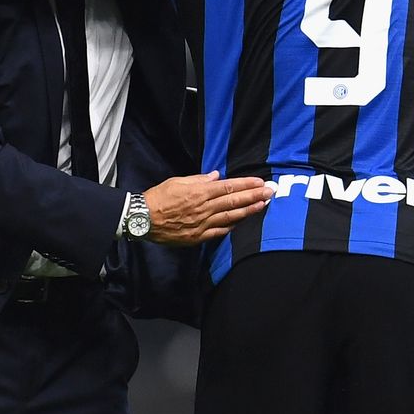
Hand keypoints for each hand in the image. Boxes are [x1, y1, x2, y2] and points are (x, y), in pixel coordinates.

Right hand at [143, 171, 273, 245]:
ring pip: (230, 217)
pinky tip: (241, 222)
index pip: (228, 187)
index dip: (246, 185)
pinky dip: (231, 226)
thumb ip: (198, 179)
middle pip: (233, 201)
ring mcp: (202, 224)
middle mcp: (204, 208)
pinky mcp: (197, 237)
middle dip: (254, 196)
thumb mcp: (177, 181)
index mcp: (199, 192)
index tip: (260, 182)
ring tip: (263, 205)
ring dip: (248, 211)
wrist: (142, 218)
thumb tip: (216, 176)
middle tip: (270, 192)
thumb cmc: (158, 197)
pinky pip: (219, 232)